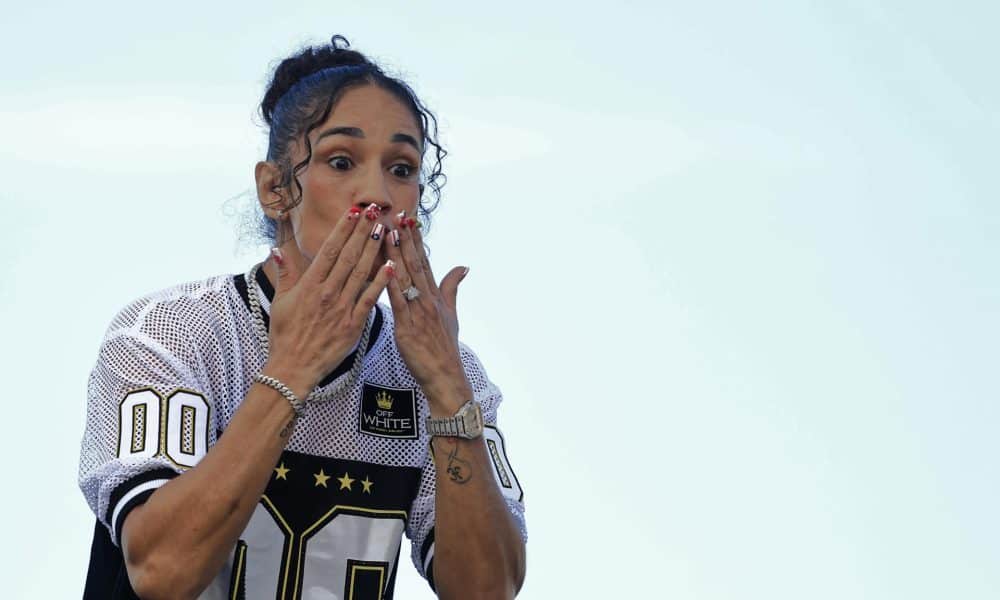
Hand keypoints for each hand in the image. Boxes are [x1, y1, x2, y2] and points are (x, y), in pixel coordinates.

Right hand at [264, 205, 393, 398]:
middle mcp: (326, 292)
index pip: (329, 250)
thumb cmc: (285, 335)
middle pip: (348, 256)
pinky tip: (392, 266)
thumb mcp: (280, 301)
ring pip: (361, 272)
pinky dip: (381, 282)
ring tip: (385, 229)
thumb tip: (277, 249)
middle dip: (362, 231)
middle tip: (375, 211)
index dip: (343, 229)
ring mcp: (341, 308)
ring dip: (374, 249)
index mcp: (309, 284)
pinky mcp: (353, 324)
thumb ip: (284, 273)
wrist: (293, 368)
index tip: (354, 211)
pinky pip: (369, 299)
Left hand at [384, 213, 471, 414]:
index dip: (417, 240)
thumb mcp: (452, 314)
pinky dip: (390, 282)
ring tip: (388, 231)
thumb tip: (463, 266)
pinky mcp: (407, 326)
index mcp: (436, 296)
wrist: (445, 375)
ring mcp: (419, 312)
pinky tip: (384, 266)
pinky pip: (397, 300)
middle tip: (398, 215)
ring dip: (396, 253)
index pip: (425, 262)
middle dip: (406, 238)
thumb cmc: (444, 348)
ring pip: (405, 277)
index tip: (409, 220)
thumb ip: (452, 288)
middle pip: (416, 263)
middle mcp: (428, 300)